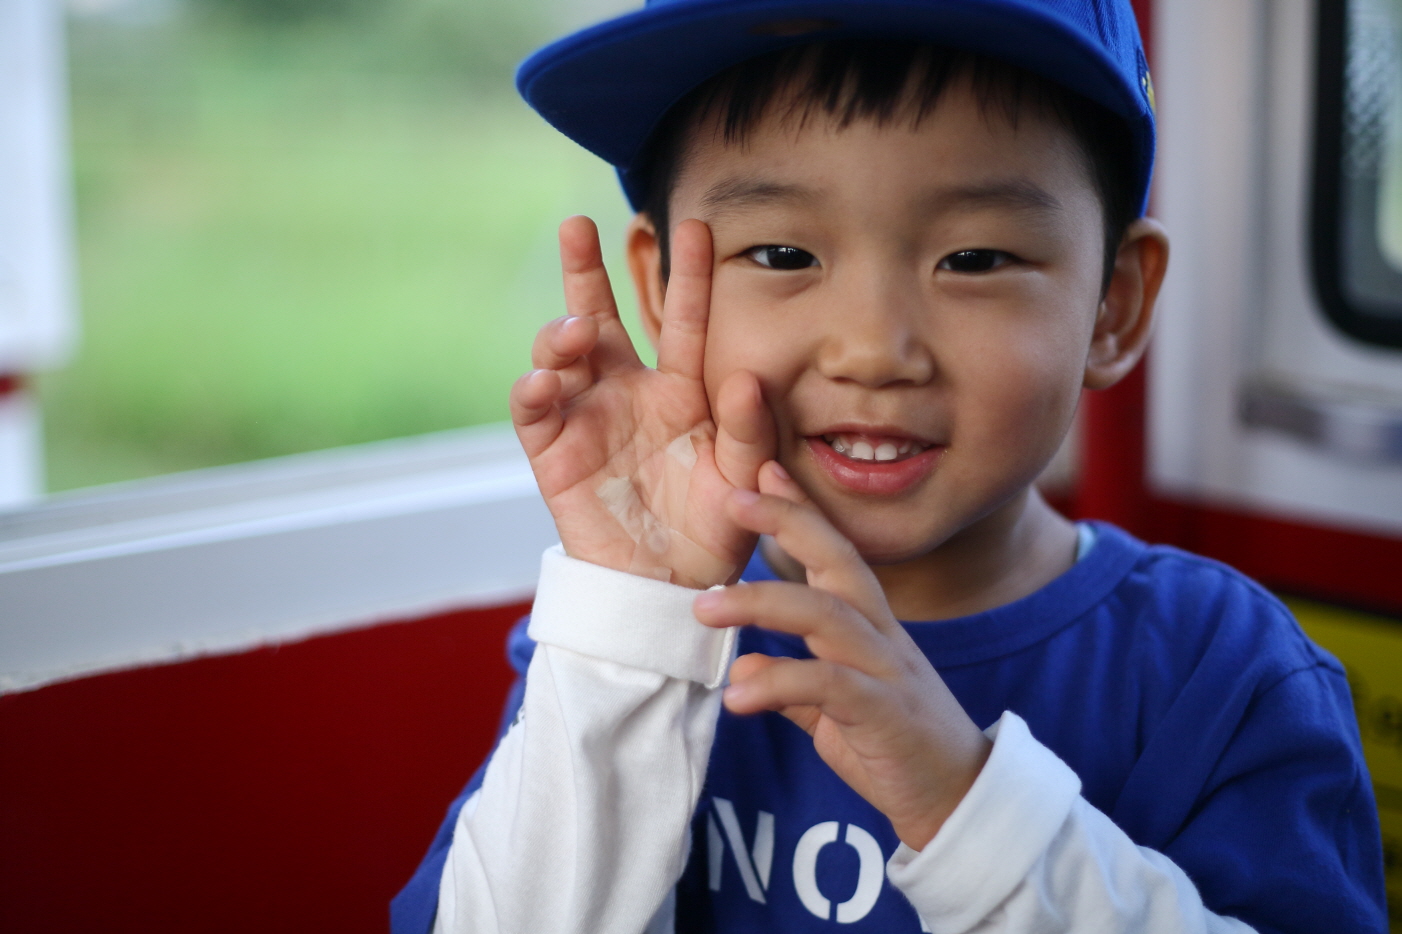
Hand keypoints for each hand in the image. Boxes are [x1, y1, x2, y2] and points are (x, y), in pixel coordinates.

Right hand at [510, 216, 774, 588]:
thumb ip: (751, 432)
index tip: (694, 225)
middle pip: (599, 319)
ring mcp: (587, 421)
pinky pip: (534, 413)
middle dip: (585, 272)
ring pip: (559, 357)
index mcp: (680, 392)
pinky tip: (545, 379)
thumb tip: (743, 376)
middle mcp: (628, 394)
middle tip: (577, 223)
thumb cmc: (717, 532)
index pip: (683, 323)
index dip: (687, 277)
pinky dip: (532, 390)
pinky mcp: (554, 456)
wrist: (674, 591)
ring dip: (559, 334)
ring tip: (575, 331)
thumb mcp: (747, 479)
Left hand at [693, 463, 991, 848]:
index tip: (761, 472)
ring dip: (761, 603)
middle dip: (788, 521)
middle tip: (732, 497)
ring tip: (704, 607)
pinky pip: (828, 685)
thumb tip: (743, 669)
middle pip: (837, 559)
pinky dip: (779, 684)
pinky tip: (736, 698)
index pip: (832, 552)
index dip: (799, 511)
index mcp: (868, 625)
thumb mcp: (834, 711)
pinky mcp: (885, 712)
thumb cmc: (895, 746)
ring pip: (825, 613)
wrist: (956, 801)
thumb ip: (792, 686)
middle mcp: (880, 634)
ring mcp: (885, 669)